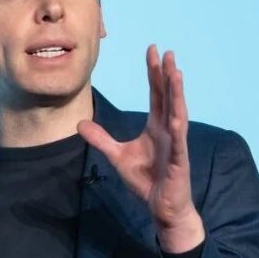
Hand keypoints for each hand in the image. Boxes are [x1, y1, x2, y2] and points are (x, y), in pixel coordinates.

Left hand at [77, 45, 204, 252]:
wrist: (161, 206)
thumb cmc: (146, 180)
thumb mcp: (117, 156)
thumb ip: (101, 139)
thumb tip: (80, 123)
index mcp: (156, 126)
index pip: (156, 94)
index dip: (154, 73)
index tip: (152, 51)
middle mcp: (168, 130)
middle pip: (168, 97)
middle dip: (166, 74)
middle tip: (165, 51)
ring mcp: (175, 144)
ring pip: (177, 112)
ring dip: (177, 93)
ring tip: (175, 72)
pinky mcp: (178, 160)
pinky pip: (178, 141)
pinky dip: (177, 126)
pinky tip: (175, 113)